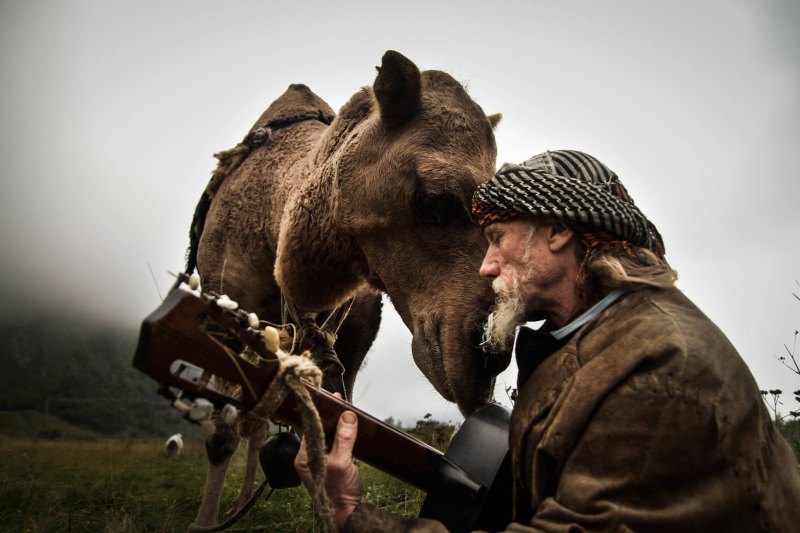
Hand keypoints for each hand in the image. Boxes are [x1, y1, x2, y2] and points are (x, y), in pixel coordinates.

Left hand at [295, 408, 363, 529]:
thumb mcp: (341, 464)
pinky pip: (334, 442)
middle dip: (329, 415)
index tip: (331, 398)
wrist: (348, 514)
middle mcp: (308, 457)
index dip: (320, 411)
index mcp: (303, 457)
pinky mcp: (331, 463)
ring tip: (345, 411)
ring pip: (327, 434)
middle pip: (318, 428)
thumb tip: (347, 416)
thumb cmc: (339, 494)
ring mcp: (320, 460)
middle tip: (339, 401)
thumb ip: (343, 439)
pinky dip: (341, 433)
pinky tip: (348, 427)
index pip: (309, 426)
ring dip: (336, 423)